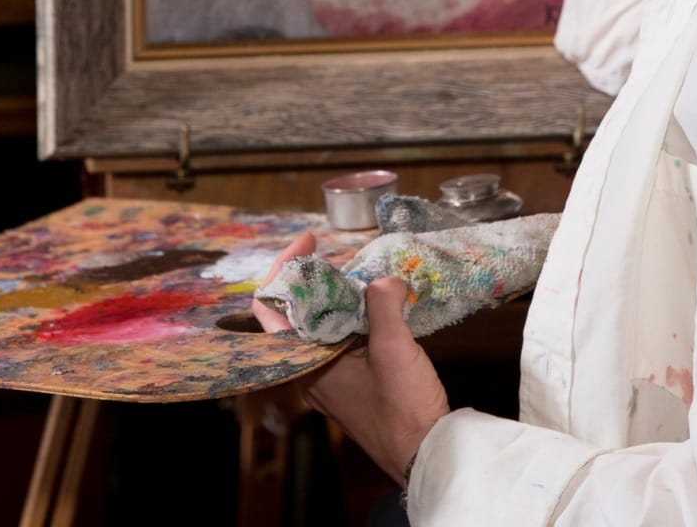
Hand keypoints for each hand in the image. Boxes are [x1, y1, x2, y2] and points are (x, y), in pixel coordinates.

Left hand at [251, 231, 448, 487]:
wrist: (426, 454)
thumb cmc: (402, 406)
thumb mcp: (394, 348)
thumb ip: (381, 305)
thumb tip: (382, 280)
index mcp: (306, 365)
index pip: (270, 310)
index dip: (284, 269)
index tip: (310, 242)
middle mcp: (309, 373)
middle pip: (296, 315)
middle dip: (316, 280)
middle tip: (342, 255)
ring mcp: (329, 381)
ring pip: (321, 329)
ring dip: (338, 299)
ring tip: (362, 274)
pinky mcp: (350, 386)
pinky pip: (340, 343)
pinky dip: (353, 318)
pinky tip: (378, 306)